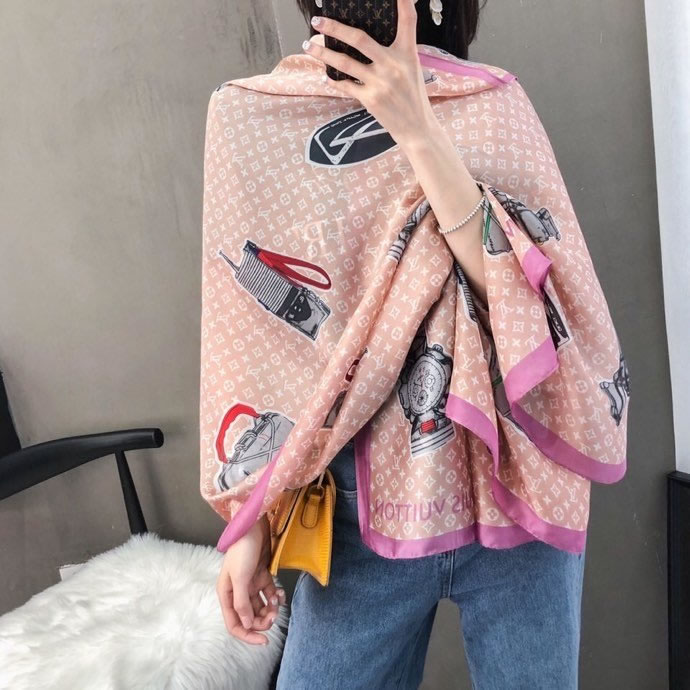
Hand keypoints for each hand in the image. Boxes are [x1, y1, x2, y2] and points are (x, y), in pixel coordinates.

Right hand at [216, 513, 285, 644]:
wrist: (253, 526)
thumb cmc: (242, 551)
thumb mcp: (240, 578)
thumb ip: (242, 602)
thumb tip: (247, 624)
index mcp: (226, 595)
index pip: (235, 624)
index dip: (248, 635)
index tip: (264, 640)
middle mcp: (237, 592)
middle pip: (250, 617)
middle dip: (262, 620)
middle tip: (274, 615)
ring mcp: (250, 584)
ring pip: (261, 606)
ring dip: (270, 609)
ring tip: (278, 601)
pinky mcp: (262, 575)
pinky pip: (269, 593)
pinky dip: (275, 596)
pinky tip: (281, 593)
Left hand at [304, 0, 435, 147]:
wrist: (416, 128)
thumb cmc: (412, 97)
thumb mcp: (412, 69)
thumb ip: (395, 52)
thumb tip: (366, 40)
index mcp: (408, 53)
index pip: (408, 19)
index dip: (404, 1)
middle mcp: (393, 65)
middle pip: (359, 39)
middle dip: (334, 28)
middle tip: (316, 21)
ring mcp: (380, 83)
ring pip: (344, 62)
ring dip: (322, 54)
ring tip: (308, 47)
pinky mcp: (370, 99)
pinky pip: (345, 85)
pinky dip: (333, 80)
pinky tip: (325, 76)